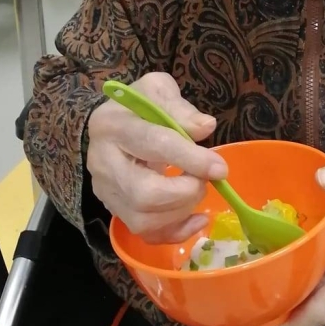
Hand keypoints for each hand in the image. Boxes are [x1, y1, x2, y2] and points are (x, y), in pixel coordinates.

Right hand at [86, 72, 227, 243]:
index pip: (153, 144)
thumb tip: (205, 127)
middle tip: (203, 180)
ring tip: (195, 189)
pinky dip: (176, 232)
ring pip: (143, 220)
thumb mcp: (157, 91)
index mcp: (113, 125)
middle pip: (143, 193)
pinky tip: (197, 218)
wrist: (109, 125)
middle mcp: (104, 163)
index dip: (190, 158)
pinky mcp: (115, 211)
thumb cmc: (137, 106)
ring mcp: (107, 192)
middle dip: (184, 192)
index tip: (220, 168)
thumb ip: (180, 109)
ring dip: (182, 211)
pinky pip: (146, 234)